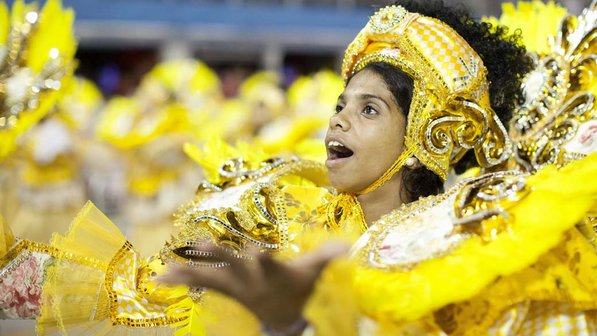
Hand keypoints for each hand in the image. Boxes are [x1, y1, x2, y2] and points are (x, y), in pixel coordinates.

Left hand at [157, 241, 348, 330]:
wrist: (285, 317)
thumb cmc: (299, 287)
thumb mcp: (314, 273)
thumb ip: (327, 257)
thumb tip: (348, 246)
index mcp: (273, 275)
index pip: (268, 265)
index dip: (262, 259)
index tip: (257, 250)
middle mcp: (251, 282)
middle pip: (233, 268)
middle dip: (218, 257)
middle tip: (203, 246)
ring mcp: (236, 287)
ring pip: (211, 278)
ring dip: (190, 271)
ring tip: (166, 269)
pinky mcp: (226, 289)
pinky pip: (201, 284)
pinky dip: (182, 279)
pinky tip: (161, 278)